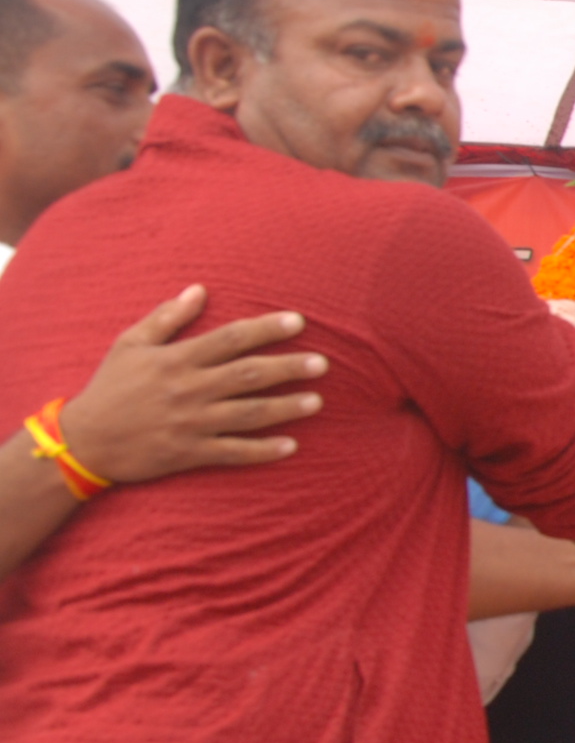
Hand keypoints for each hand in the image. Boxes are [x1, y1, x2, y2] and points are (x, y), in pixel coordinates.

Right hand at [57, 286, 324, 480]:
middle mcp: (188, 389)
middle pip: (248, 375)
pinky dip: (262, 450)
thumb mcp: (130, 344)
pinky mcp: (188, 453)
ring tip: (318, 401)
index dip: (266, 328)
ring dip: (285, 408)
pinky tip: (292, 446)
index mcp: (177, 359)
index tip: (298, 321)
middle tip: (323, 363)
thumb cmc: (109, 387)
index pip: (231, 338)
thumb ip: (167, 317)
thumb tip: (199, 289)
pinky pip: (232, 452)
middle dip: (288, 367)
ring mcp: (190, 423)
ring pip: (247, 414)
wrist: (83, 440)